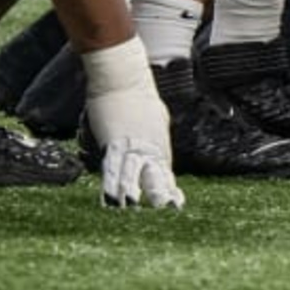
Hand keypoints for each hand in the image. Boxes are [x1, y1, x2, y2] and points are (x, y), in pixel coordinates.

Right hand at [79, 45, 183, 208]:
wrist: (123, 77)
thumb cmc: (137, 95)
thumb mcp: (155, 119)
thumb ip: (155, 136)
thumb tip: (155, 147)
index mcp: (158, 145)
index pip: (166, 174)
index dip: (169, 191)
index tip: (177, 206)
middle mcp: (149, 148)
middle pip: (156, 176)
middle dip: (160, 196)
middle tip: (167, 211)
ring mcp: (132, 145)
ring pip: (134, 176)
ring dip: (134, 195)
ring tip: (137, 211)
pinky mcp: (114, 141)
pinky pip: (113, 167)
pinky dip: (112, 184)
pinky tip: (112, 200)